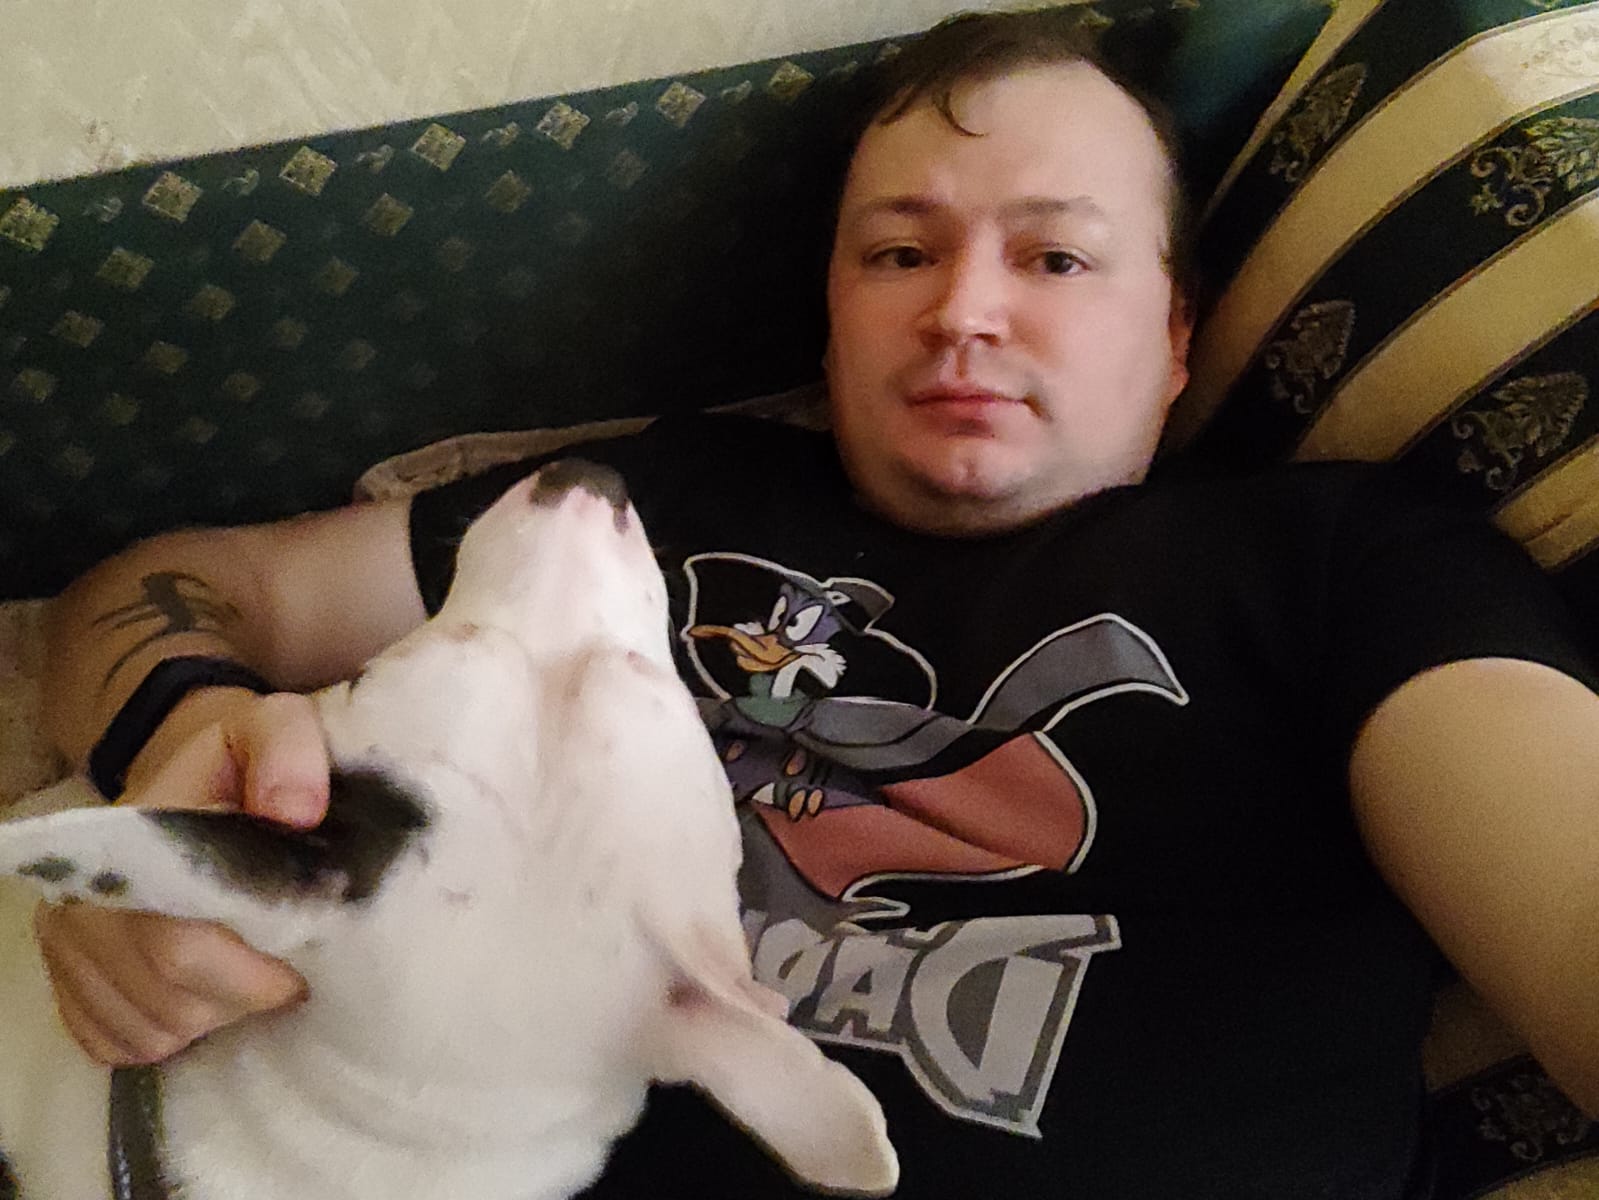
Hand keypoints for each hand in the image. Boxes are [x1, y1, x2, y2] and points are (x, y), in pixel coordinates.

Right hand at [35, 687, 328, 1065]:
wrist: (184, 775)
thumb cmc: (239, 760)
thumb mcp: (274, 729)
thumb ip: (291, 753)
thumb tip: (296, 810)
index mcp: (135, 840)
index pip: (179, 945)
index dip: (251, 974)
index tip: (302, 967)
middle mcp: (83, 897)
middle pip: (170, 1001)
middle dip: (244, 999)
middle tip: (286, 973)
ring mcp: (66, 939)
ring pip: (150, 1032)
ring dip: (213, 1018)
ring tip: (246, 972)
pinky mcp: (61, 974)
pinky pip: (117, 1044)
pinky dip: (169, 1034)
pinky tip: (201, 992)